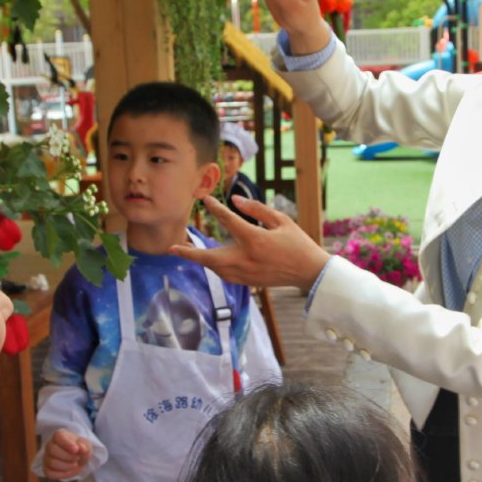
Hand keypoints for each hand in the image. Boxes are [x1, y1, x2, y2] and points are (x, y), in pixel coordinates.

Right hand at [42, 429, 93, 480]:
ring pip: (51, 462)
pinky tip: (69, 471)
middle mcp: (50, 445)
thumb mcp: (86, 445)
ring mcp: (47, 457)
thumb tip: (82, 449)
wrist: (78, 458)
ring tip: (74, 464)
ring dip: (66, 466)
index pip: (58, 436)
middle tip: (77, 458)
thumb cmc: (80, 449)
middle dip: (68, 456)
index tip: (76, 449)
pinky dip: (61, 474)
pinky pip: (50, 473)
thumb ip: (85, 446)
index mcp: (59, 435)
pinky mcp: (46, 469)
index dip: (67, 443)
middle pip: (53, 449)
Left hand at [171, 195, 330, 291]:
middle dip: (189, 254)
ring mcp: (246, 273)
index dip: (215, 208)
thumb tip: (234, 199)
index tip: (205, 200)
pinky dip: (215, 267)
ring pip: (214, 268)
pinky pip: (225, 275)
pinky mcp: (248, 282)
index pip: (228, 221)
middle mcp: (246, 258)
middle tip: (171, 248)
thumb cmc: (297, 243)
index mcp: (255, 240)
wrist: (309, 272)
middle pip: (209, 258)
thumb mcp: (281, 220)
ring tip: (185, 252)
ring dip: (200, 260)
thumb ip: (256, 209)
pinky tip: (210, 261)